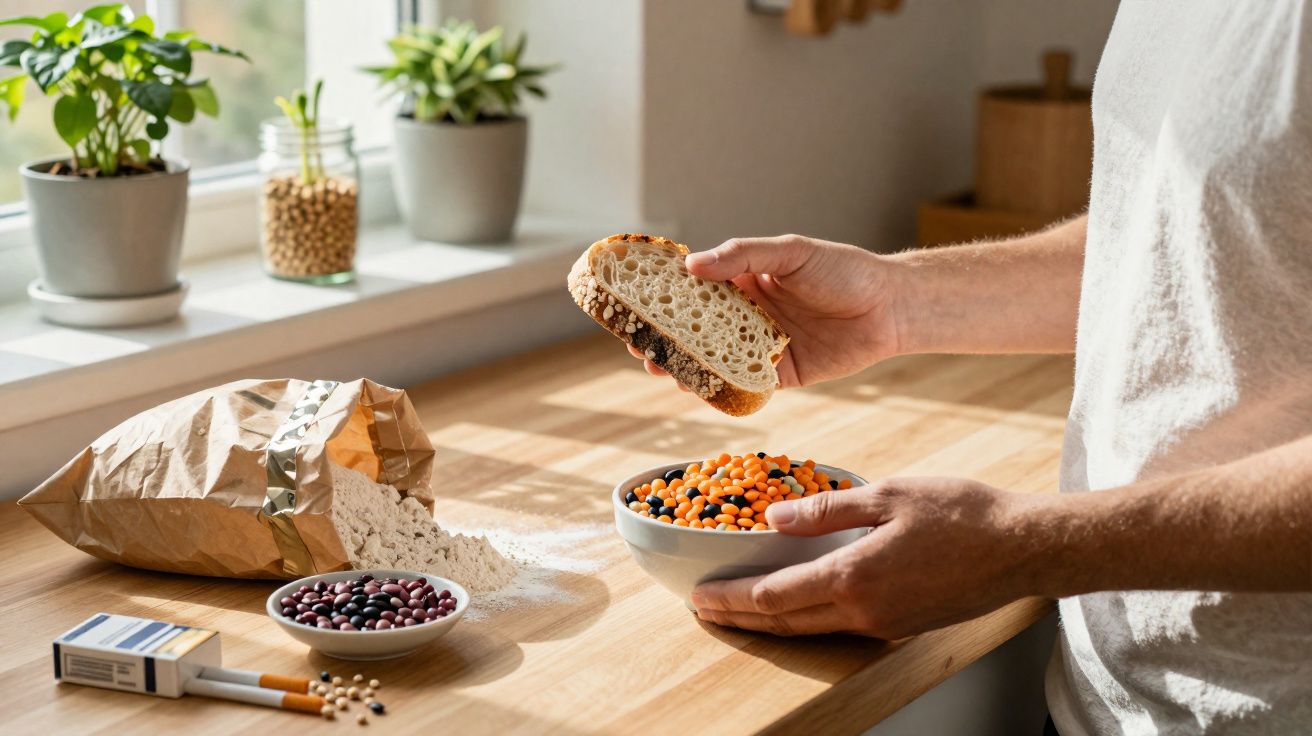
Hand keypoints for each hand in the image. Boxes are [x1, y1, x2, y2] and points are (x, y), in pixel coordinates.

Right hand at [628, 234, 901, 387]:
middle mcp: (748, 315)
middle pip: (697, 329)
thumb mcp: (792, 252)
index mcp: (746, 281)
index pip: (695, 289)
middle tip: (638, 346)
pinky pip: (744, 384)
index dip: (663, 298)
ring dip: (685, 366)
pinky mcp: (781, 376)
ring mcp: (762, 346)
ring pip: (714, 359)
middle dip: (665, 339)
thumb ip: (743, 256)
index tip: (634, 304)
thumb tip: (692, 266)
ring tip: (659, 369)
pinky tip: (697, 389)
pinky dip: (720, 388)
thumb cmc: (845, 270)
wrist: (891, 307)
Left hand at [690, 478, 1040, 638]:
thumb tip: (774, 519)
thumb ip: (826, 511)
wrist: (1025, 549)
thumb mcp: (889, 494)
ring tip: (740, 609)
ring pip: (812, 630)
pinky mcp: (903, 627)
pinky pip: (841, 628)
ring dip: (771, 621)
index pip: (772, 598)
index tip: (698, 597)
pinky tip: (799, 602)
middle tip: (705, 609)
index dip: (730, 598)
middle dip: (739, 617)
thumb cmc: (963, 513)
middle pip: (785, 623)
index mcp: (853, 578)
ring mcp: (885, 625)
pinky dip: (808, 618)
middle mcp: (864, 613)